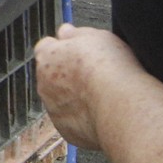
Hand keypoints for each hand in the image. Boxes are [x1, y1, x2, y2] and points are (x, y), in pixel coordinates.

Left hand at [34, 23, 146, 150]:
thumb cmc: (110, 68)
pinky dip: (83, 118)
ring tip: (102, 95)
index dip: (64, 48)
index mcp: (47, 57)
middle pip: (51, 76)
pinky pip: (72, 122)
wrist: (119, 106)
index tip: (80, 51)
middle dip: (67, 75)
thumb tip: (65, 31)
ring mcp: (53, 110)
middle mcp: (43, 85)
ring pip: (61, 100)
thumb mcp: (95, 35)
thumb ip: (75, 33)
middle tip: (94, 74)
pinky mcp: (66, 131)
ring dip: (75, 97)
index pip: (46, 47)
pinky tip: (103, 112)